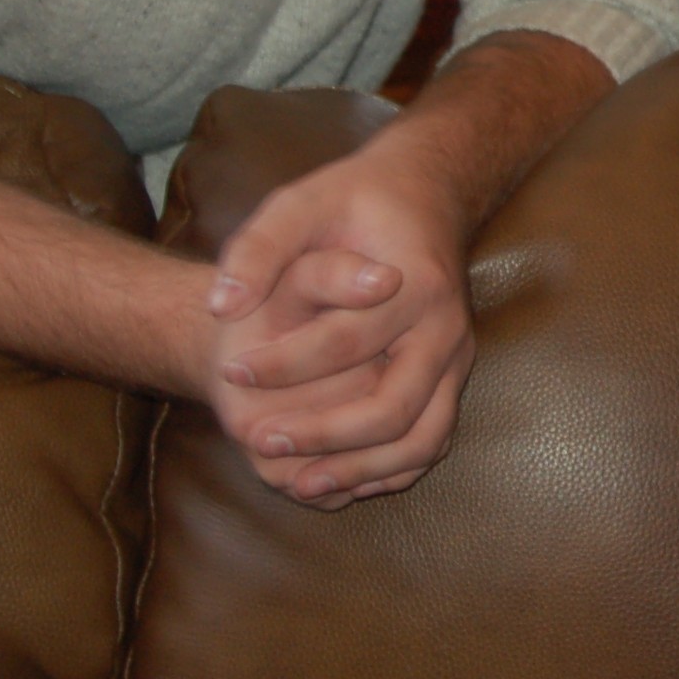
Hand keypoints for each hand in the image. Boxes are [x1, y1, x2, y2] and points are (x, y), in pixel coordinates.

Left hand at [204, 138, 476, 507]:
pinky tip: (340, 478)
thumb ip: (258, 249)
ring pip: (422, 440)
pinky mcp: (453, 378)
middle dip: (323, 434)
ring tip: (300, 483)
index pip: (345, 340)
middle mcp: (446, 328)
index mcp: (416, 283)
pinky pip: (432, 443)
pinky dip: (389, 470)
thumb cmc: (354, 202)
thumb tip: (222, 307)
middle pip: (392, 407)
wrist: (426, 195)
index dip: (281, 364)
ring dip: (359, 468)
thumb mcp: (301, 203)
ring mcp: (457, 358)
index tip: (229, 371)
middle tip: (262, 439)